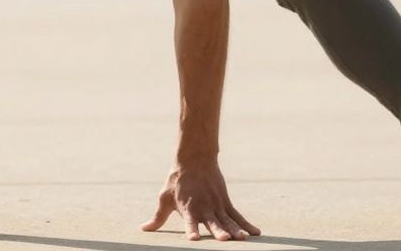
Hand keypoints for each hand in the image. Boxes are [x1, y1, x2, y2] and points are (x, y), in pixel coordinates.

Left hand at [140, 160, 259, 241]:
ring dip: (235, 230)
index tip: (193, 239)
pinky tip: (256, 233)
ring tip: (242, 239)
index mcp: (188, 209)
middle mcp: (204, 208)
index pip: (189, 222)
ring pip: (227, 220)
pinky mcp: (225, 202)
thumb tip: (144, 229)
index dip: (191, 230)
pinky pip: (237, 215)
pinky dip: (246, 224)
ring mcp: (216, 205)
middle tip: (224, 240)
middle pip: (212, 223)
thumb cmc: (177, 182)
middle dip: (218, 232)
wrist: (194, 160)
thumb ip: (157, 217)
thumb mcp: (164, 198)